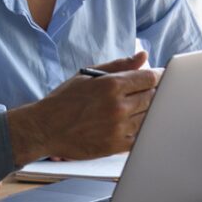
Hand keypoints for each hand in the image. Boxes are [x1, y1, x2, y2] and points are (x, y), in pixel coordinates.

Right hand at [7, 51, 158, 165]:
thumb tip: (143, 56)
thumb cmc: (65, 100)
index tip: (156, 77)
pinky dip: (141, 129)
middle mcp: (118, 106)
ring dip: (148, 111)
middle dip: (154, 92)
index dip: (156, 76)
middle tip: (147, 92)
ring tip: (136, 107)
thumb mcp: (88, 75)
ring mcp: (118, 128)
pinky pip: (140, 137)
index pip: (148, 78)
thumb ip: (119, 65)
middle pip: (152, 97)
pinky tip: (133, 124)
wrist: (45, 128)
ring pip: (148, 117)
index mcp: (111, 85)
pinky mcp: (115, 146)